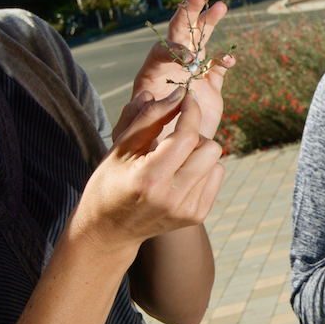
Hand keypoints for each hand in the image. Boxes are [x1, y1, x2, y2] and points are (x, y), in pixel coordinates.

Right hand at [72, 90, 224, 262]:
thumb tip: (179, 93)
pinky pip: (216, 176)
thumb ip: (149, 117)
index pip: (186, 136)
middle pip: (210, 148)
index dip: (190, 111)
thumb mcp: (120, 147)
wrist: (109, 230)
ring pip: (215, 161)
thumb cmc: (110, 183)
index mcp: (150, 179)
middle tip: (172, 138)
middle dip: (194, 134)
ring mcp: (187, 210)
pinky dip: (202, 169)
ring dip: (197, 153)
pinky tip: (179, 175)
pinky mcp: (197, 216)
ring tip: (173, 160)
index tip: (186, 97)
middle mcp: (173, 197)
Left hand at [113, 0, 234, 140]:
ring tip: (220, 5)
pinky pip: (218, 65)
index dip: (177, 50)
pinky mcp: (210, 85)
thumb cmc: (145, 144)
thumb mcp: (137, 130)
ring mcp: (192, 74)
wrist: (170, 155)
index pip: (163, 51)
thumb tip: (148, 95)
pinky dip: (225, 59)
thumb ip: (140, 113)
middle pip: (180, 33)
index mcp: (153, 74)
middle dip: (189, 12)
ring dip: (209, 22)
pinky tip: (230, 59)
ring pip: (201, 41)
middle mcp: (173, 68)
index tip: (192, 60)